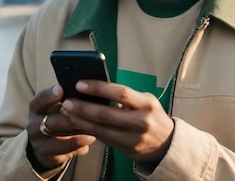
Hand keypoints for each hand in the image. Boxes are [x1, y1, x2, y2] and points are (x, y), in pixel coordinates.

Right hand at [26, 84, 96, 170]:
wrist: (45, 144)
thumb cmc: (56, 117)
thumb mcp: (56, 106)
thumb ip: (67, 99)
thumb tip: (86, 91)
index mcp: (36, 108)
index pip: (39, 100)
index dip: (49, 95)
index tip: (61, 89)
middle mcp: (34, 125)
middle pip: (49, 121)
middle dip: (67, 118)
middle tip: (85, 115)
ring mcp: (39, 142)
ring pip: (57, 141)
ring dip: (76, 137)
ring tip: (92, 133)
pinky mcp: (48, 156)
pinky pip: (64, 153)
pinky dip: (78, 147)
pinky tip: (89, 140)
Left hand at [59, 81, 174, 165]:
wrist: (167, 143)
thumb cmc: (152, 115)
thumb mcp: (145, 100)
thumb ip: (125, 96)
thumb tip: (96, 88)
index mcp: (147, 103)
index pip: (120, 93)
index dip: (98, 88)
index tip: (80, 84)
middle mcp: (142, 121)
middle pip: (106, 114)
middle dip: (83, 107)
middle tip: (67, 101)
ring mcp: (134, 138)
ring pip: (102, 129)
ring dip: (81, 121)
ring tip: (68, 112)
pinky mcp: (128, 150)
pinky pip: (104, 139)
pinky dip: (89, 131)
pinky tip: (78, 124)